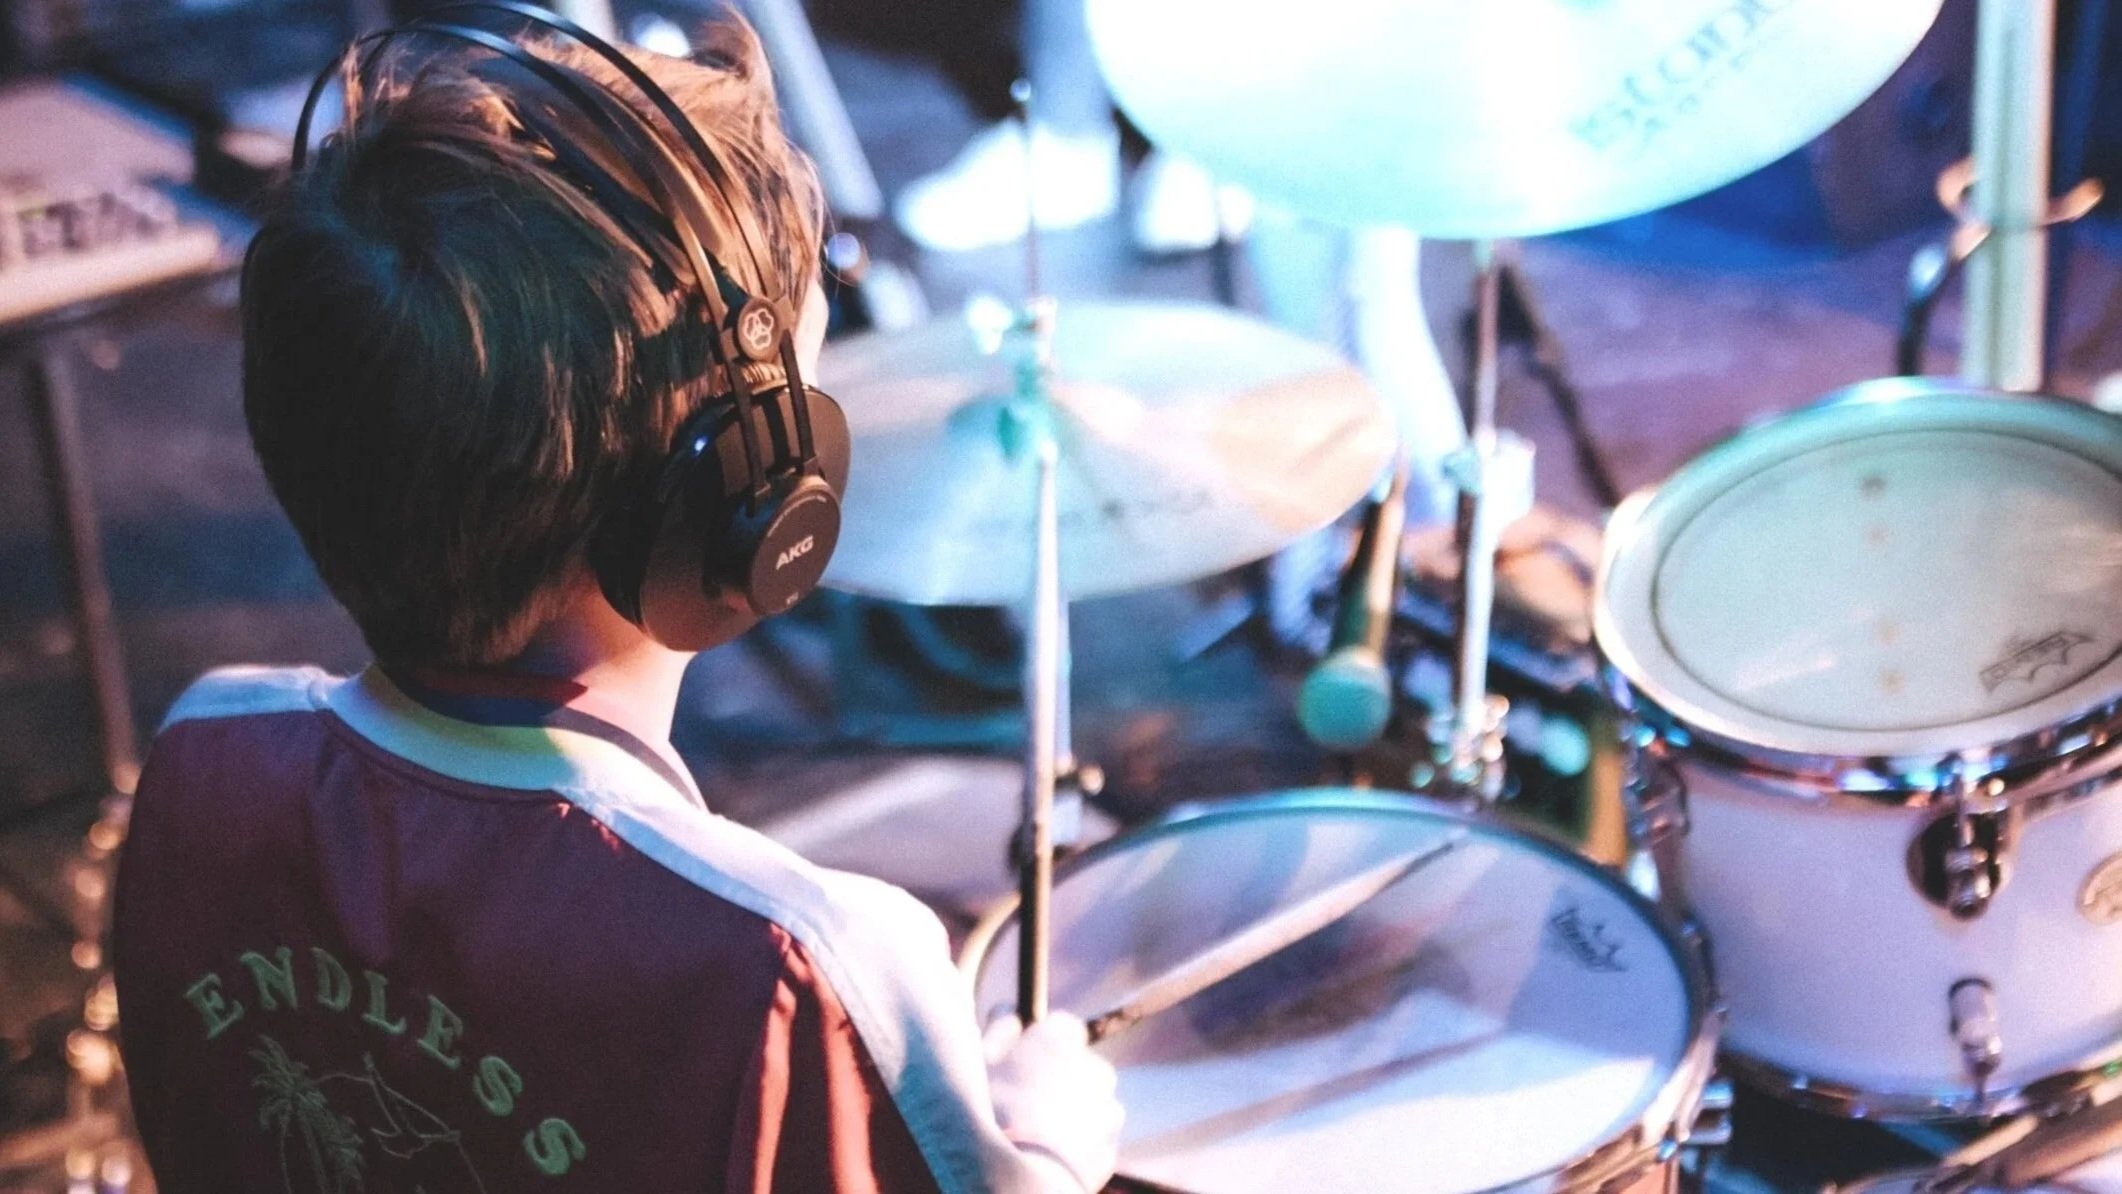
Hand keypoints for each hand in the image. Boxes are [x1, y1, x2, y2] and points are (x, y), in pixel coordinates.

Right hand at [984, 1012, 1122, 1192]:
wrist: (1017, 1181)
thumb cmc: (989, 1114)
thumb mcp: (978, 1062)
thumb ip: (998, 1027)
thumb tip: (1009, 1009)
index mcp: (1061, 1040)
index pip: (1061, 1025)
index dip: (1041, 1042)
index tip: (1022, 1059)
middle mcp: (1094, 1068)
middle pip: (1078, 1066)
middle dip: (1057, 1078)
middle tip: (1022, 1102)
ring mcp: (1108, 1111)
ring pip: (1087, 1104)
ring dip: (1068, 1113)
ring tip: (1033, 1136)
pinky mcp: (1110, 1151)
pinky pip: (1092, 1140)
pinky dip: (1075, 1145)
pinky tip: (1046, 1158)